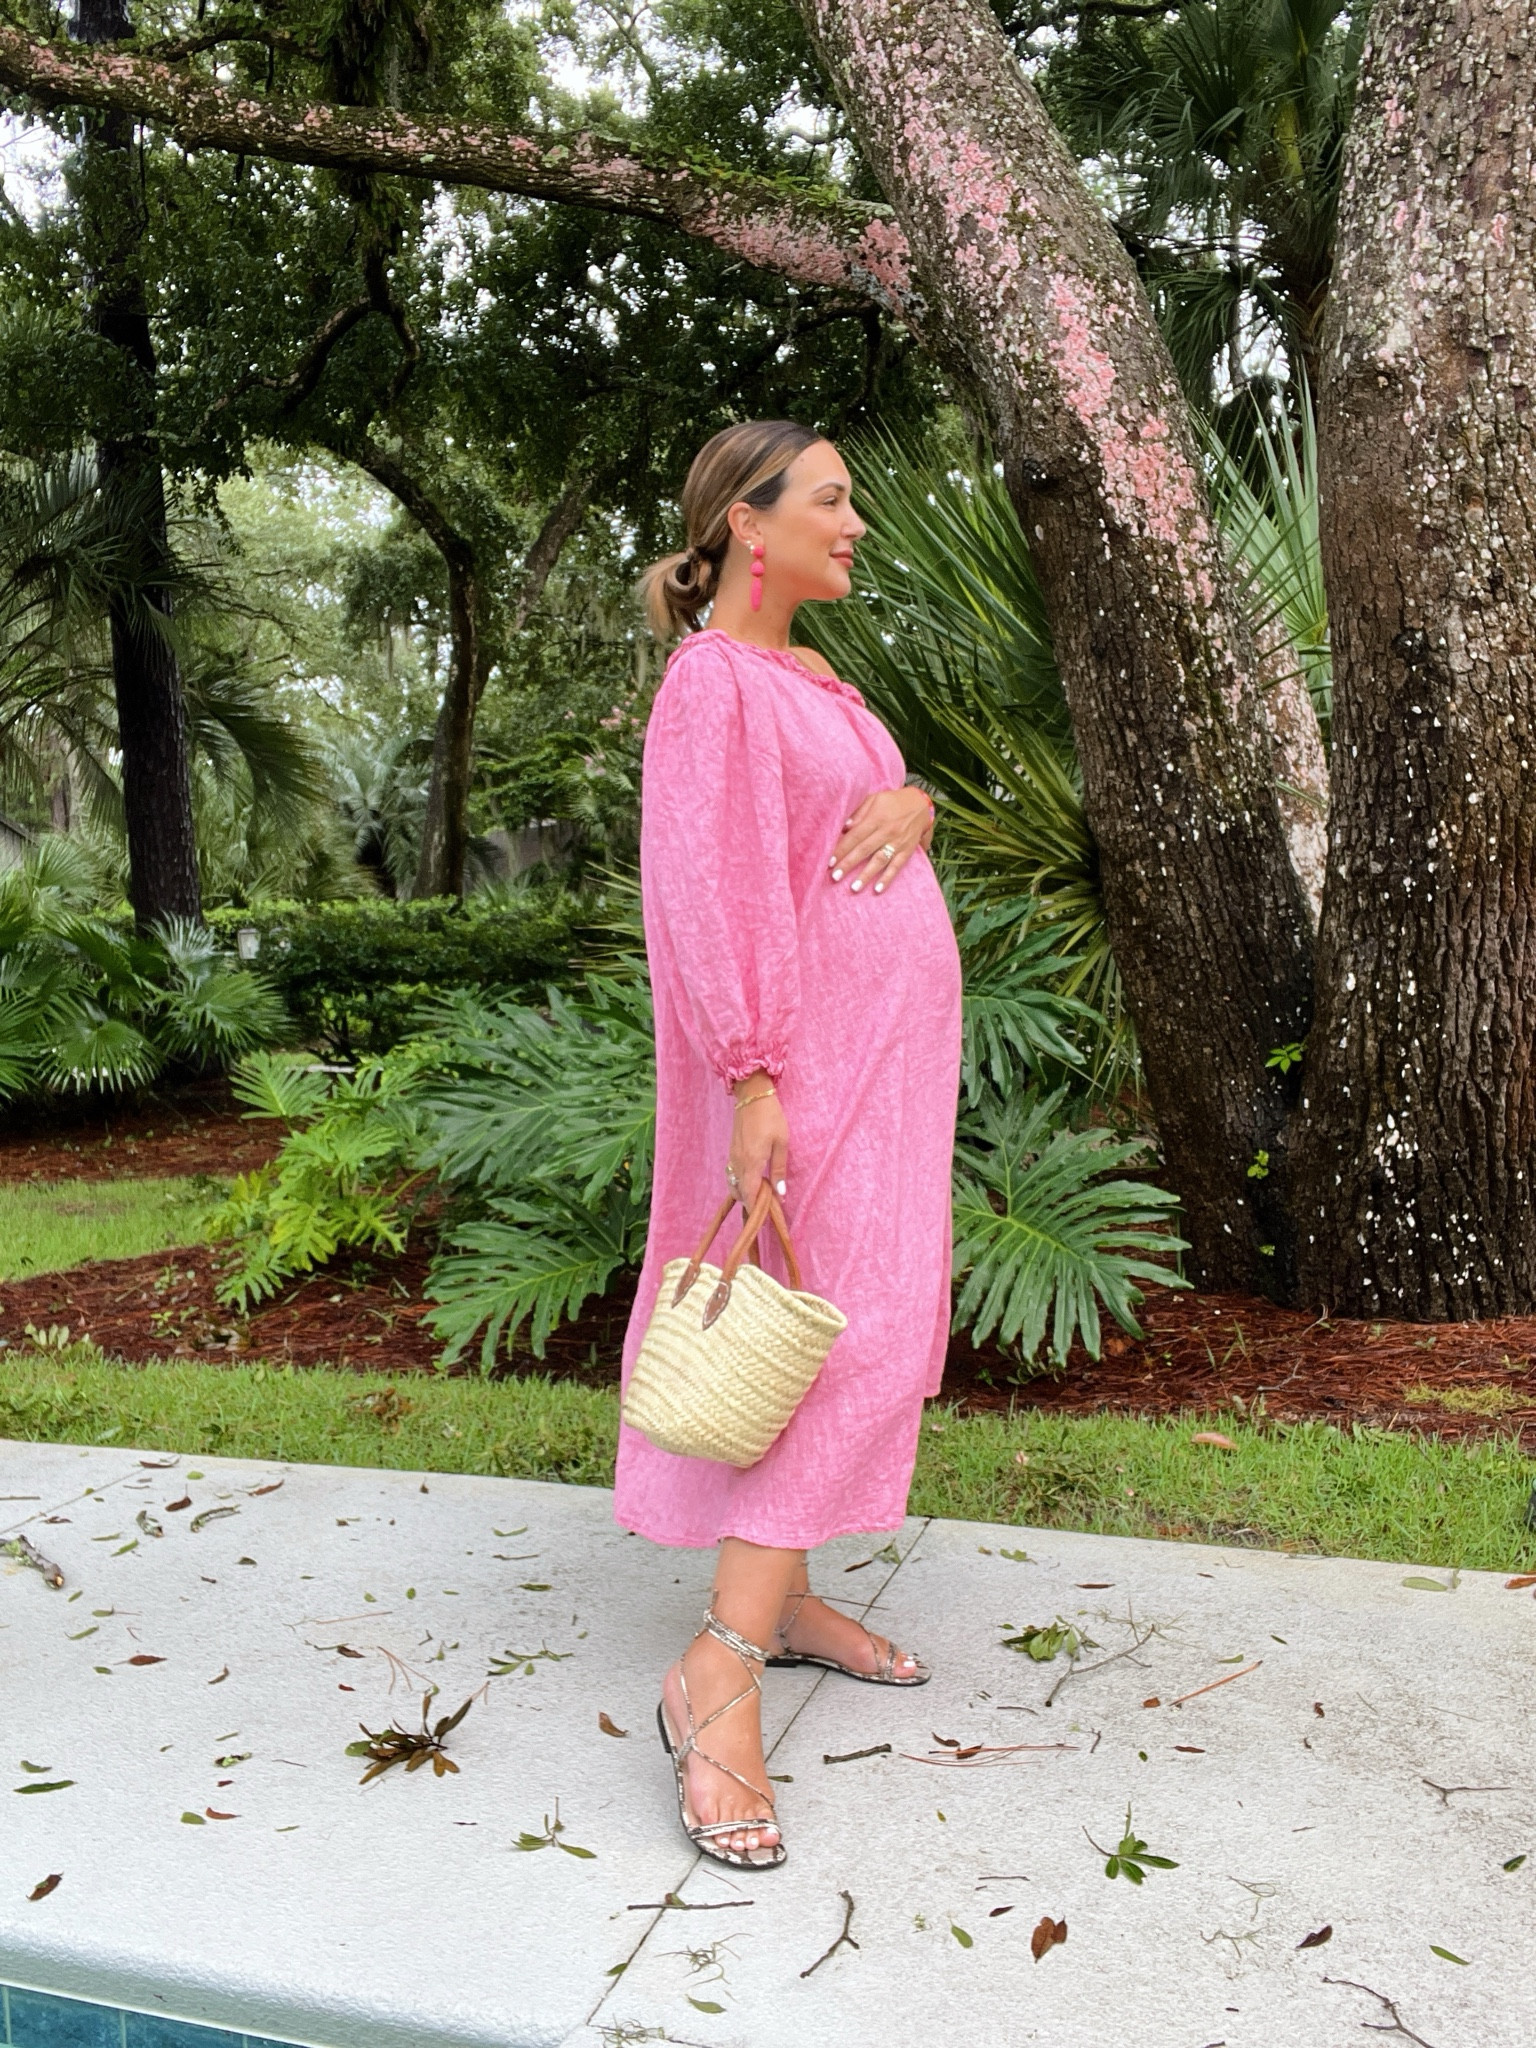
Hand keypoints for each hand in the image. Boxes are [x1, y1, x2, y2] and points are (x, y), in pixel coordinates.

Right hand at [729, 1074, 788, 1210]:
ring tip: (761, 1194)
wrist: (752, 1096)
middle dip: (751, 1203)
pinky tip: (753, 1179)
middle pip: (740, 1192)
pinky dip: (740, 1182)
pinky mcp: (731, 1150)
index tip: (764, 1219)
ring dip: (745, 1192)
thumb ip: (779, 1170)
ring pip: (734, 1184)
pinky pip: (732, 1173)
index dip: (756, 1209)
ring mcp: (732, 1156)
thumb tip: (780, 1194)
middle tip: (766, 1207)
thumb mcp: (782, 1143)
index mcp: (751, 1163)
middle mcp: (738, 1162)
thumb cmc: (771, 1117)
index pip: (750, 1195)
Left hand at [827, 786, 932, 895]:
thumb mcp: (875, 798)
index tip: (830, 861)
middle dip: (849, 864)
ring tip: (854, 888)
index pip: (855, 835)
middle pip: (864, 849)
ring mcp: (898, 842)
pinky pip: (897, 866)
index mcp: (876, 817)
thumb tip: (844, 827)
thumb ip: (859, 812)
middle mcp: (887, 831)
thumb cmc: (892, 801)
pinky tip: (878, 889)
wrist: (921, 804)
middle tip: (835, 877)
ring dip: (866, 875)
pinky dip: (888, 878)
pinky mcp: (907, 850)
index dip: (842, 848)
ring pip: (880, 860)